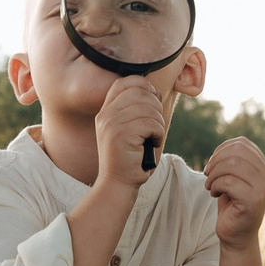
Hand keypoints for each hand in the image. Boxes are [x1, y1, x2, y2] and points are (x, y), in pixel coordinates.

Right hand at [91, 75, 169, 192]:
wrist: (117, 184)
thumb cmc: (129, 158)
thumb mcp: (128, 130)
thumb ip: (135, 110)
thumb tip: (154, 90)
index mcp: (106, 111)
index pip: (124, 82)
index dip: (144, 85)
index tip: (153, 101)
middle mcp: (106, 115)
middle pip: (140, 92)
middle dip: (156, 107)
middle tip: (155, 126)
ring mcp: (111, 124)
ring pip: (148, 109)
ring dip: (158, 123)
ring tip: (153, 136)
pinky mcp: (120, 135)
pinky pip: (151, 124)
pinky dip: (158, 134)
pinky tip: (153, 143)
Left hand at [203, 136, 264, 249]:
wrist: (237, 235)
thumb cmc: (232, 205)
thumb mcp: (233, 178)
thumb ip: (232, 161)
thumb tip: (220, 149)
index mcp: (264, 166)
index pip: (242, 143)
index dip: (221, 150)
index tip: (211, 165)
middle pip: (236, 151)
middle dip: (215, 161)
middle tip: (207, 175)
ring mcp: (263, 187)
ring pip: (231, 165)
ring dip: (214, 175)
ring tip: (210, 186)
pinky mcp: (254, 200)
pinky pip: (228, 182)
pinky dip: (215, 186)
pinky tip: (214, 194)